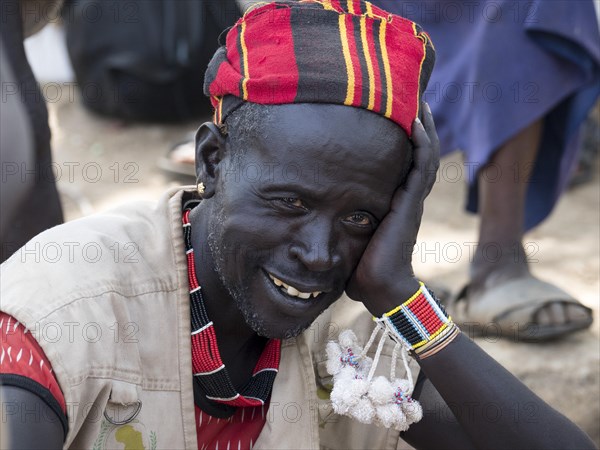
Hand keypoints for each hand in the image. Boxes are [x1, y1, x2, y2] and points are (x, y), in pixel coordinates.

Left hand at [345, 103, 439, 315]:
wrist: (379, 288)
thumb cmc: (363, 268)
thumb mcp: (350, 236)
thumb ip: (341, 221)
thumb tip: (314, 217)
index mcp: (394, 201)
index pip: (404, 161)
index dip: (403, 137)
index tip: (392, 112)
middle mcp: (407, 196)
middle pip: (419, 151)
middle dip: (417, 123)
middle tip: (409, 95)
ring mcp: (411, 199)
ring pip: (424, 153)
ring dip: (422, 125)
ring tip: (417, 98)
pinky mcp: (411, 203)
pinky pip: (421, 165)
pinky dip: (421, 142)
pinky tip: (415, 120)